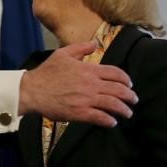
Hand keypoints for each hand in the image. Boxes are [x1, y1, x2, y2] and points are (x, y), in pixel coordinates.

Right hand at [18, 41, 137, 127]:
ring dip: (123, 110)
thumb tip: (94, 43)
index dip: (126, 79)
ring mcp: (86, 99)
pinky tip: (112, 123)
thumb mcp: (63, 54)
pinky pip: (100, 117)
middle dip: (129, 96)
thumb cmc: (46, 72)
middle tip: (133, 100)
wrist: (32, 90)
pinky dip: (109, 121)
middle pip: (118, 90)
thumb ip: (81, 48)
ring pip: (113, 104)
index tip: (130, 84)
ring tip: (128, 113)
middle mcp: (91, 84)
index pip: (115, 73)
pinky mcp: (79, 113)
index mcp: (89, 70)